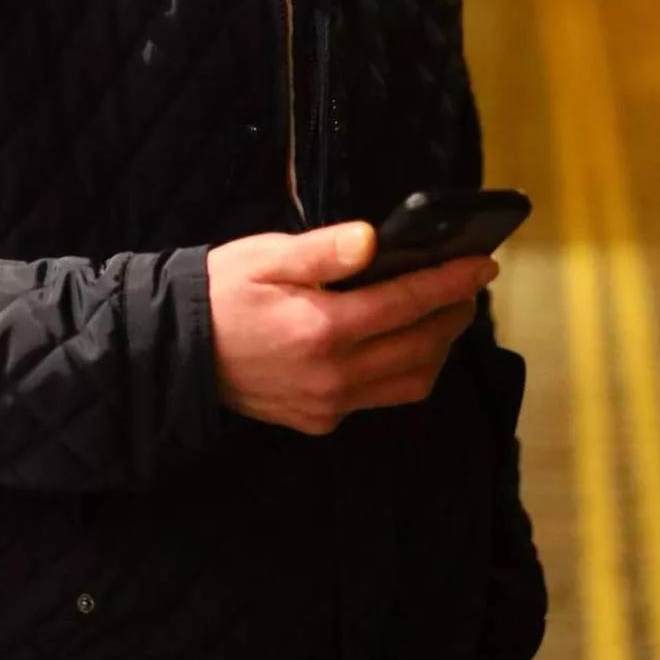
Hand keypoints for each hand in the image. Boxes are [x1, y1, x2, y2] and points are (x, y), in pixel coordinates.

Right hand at [206, 221, 497, 434]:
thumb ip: (323, 250)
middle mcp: (333, 375)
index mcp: (322, 327)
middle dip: (453, 313)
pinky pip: (381, 398)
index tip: (483, 264)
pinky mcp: (320, 420)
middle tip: (468, 285)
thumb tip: (374, 239)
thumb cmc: (221, 293)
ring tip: (443, 314)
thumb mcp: (265, 257)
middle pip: (421, 346)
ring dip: (438, 348)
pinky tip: (401, 344)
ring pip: (411, 382)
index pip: (407, 303)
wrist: (176, 353)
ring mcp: (328, 404)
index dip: (451, 282)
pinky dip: (405, 371)